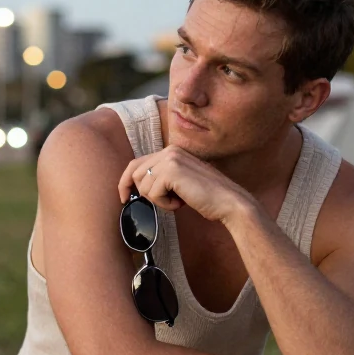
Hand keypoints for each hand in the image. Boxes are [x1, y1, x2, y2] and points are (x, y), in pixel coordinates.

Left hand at [118, 145, 253, 223]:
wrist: (229, 202)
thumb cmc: (207, 197)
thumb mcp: (180, 182)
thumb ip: (162, 178)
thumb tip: (136, 186)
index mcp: (172, 151)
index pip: (137, 163)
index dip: (126, 181)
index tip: (124, 197)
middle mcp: (169, 150)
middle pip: (134, 172)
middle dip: (141, 193)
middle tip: (161, 202)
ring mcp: (170, 158)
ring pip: (143, 185)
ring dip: (158, 200)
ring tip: (178, 201)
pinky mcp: (172, 171)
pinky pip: (153, 193)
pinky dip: (165, 204)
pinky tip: (181, 202)